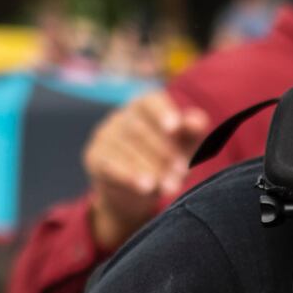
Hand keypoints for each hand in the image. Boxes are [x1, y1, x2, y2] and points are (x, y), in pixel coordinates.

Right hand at [84, 90, 209, 250]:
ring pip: (126, 150)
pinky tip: (146, 187)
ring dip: (151, 169)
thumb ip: (193, 131)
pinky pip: (110, 165)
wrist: (138, 190)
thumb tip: (198, 122)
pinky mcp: (94, 157)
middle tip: (182, 171)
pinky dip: (130, 177)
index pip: (151, 102)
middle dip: (164, 152)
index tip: (175, 128)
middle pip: (140, 130)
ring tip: (171, 186)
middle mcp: (121, 116)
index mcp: (145, 106)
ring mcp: (105, 135)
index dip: (163, 112)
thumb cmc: (168, 158)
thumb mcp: (185, 145)